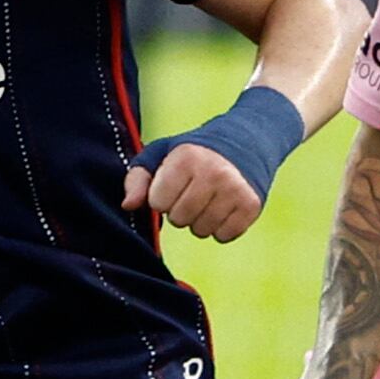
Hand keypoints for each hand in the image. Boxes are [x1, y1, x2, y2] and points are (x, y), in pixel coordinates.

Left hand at [122, 143, 263, 242]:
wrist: (246, 141)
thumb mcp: (160, 155)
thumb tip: (128, 206)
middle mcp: (213, 172)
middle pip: (179, 220)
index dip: (161, 198)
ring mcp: (235, 190)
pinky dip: (220, 228)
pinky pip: (223, 236)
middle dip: (180, 211)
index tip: (173, 185)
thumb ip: (137, 179)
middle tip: (192, 192)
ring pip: (201, 231)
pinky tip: (224, 207)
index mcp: (186, 158)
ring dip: (200, 221)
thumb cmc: (194, 153)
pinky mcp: (251, 205)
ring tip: (209, 199)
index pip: (158, 203)